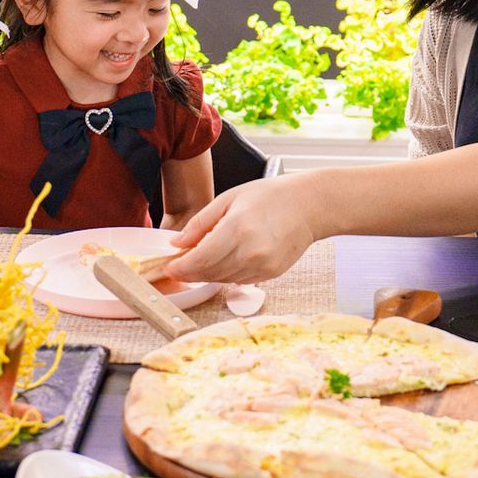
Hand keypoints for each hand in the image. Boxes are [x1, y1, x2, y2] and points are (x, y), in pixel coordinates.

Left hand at [163, 175, 321, 284]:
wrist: (309, 206)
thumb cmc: (271, 196)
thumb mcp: (229, 199)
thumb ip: (201, 222)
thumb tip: (177, 243)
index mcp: (237, 228)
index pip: (200, 258)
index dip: (180, 267)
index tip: (168, 267)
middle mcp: (250, 251)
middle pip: (209, 273)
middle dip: (190, 272)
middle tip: (178, 266)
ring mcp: (262, 266)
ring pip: (222, 279)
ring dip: (207, 274)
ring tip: (200, 261)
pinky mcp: (270, 274)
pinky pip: (239, 280)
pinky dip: (226, 274)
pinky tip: (225, 261)